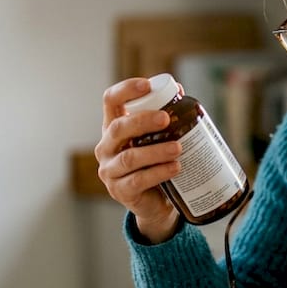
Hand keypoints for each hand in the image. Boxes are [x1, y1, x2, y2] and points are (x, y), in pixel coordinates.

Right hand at [94, 77, 181, 242]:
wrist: (155, 202)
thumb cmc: (155, 163)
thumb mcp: (156, 139)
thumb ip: (163, 117)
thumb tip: (180, 91)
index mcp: (113, 127)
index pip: (111, 101)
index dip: (125, 90)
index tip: (147, 85)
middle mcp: (106, 147)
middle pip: (118, 128)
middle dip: (143, 121)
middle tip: (166, 118)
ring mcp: (110, 171)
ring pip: (130, 157)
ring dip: (156, 151)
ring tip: (178, 148)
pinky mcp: (120, 191)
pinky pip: (138, 180)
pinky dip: (159, 172)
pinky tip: (175, 168)